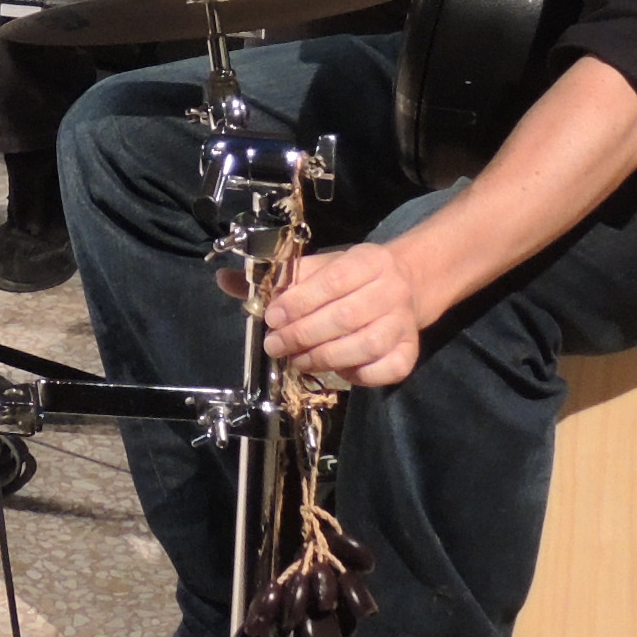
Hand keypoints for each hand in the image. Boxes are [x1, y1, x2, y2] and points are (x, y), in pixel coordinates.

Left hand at [251, 241, 429, 388]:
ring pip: (365, 345)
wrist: (407, 284)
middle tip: (275, 345)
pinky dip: (358, 375)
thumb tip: (225, 280)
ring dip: (324, 357)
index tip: (272, 316)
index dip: (299, 301)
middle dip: (304, 334)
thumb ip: (277, 278)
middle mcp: (392, 291)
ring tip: (296, 361)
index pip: (332, 281)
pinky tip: (336, 371)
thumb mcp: (318, 267)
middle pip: (346, 316)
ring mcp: (404, 324)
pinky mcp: (411, 353)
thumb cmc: (351, 278)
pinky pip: (385, 370)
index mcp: (368, 261)